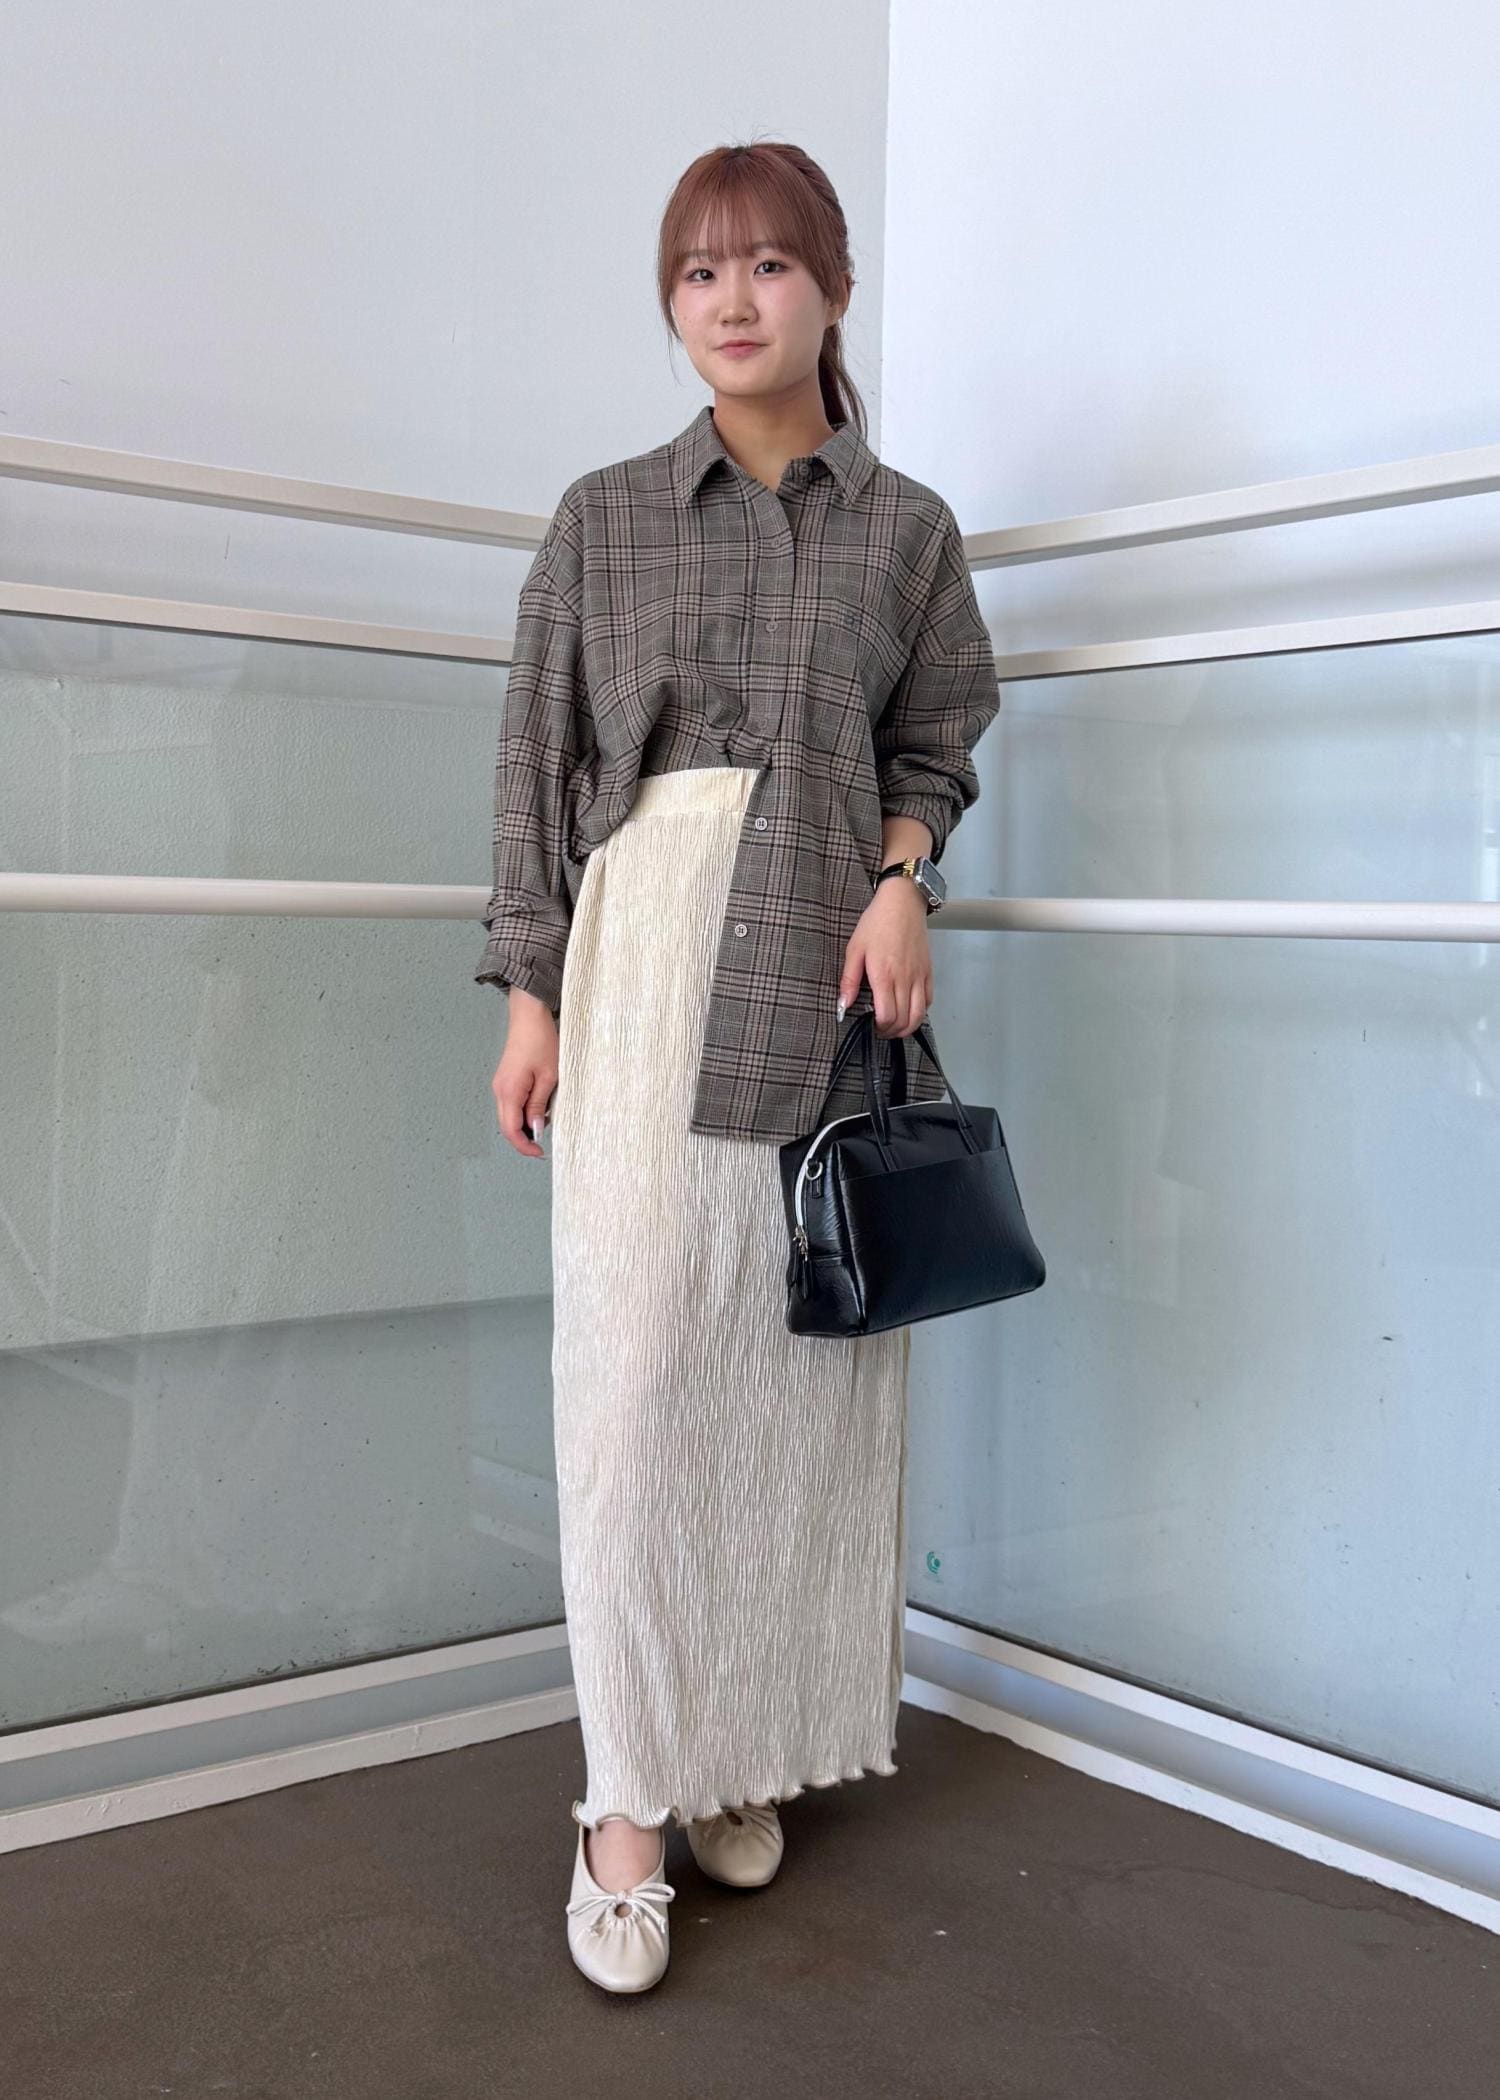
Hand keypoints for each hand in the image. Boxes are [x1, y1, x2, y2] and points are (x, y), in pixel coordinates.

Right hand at [492, 987, 558, 1157]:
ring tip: (546, 1119)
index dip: (524, 1145)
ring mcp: (501, 1084)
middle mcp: (500, 1090)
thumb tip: (534, 1128)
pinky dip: (524, 1111)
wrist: (529, 1015)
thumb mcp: (548, 1077)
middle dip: (524, 1138)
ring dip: (525, 1123)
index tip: (539, 1152)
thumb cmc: (541, 1040)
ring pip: (510, 1115)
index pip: (511, 1130)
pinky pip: (512, 1103)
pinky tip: (540, 1107)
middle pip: (507, 1125)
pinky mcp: (506, 1079)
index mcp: (509, 1091)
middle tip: (543, 1143)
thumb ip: (540, 1104)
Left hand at [838, 877, 931, 1038]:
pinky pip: (927, 1001)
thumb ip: (849, 980)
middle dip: (891, 1032)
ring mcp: (919, 976)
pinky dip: (919, 1012)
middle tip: (880, 1030)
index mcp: (884, 975)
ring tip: (894, 1026)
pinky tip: (908, 1010)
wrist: (902, 903)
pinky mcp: (928, 972)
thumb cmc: (877, 923)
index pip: (887, 1016)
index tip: (870, 1026)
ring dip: (907, 1027)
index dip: (879, 1028)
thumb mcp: (854, 949)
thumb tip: (843, 1004)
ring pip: (919, 1016)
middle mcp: (904, 979)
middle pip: (904, 1021)